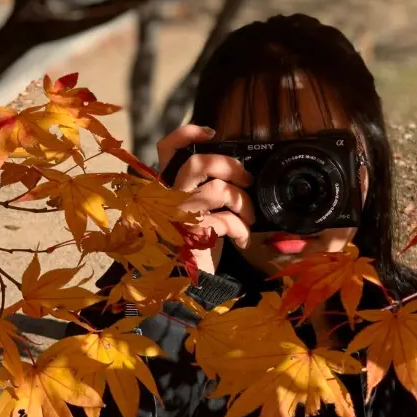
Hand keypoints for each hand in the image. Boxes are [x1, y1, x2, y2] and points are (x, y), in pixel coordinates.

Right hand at [157, 124, 254, 273]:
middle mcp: (168, 197)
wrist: (189, 284)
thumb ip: (206, 188)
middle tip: (246, 179)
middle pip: (198, 163)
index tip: (211, 132)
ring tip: (249, 216)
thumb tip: (239, 171)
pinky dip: (241, 228)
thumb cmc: (197, 241)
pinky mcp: (192, 234)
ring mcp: (178, 215)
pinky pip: (226, 220)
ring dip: (243, 202)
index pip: (167, 150)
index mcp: (168, 186)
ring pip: (218, 189)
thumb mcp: (198, 210)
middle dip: (229, 165)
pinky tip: (243, 238)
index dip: (186, 134)